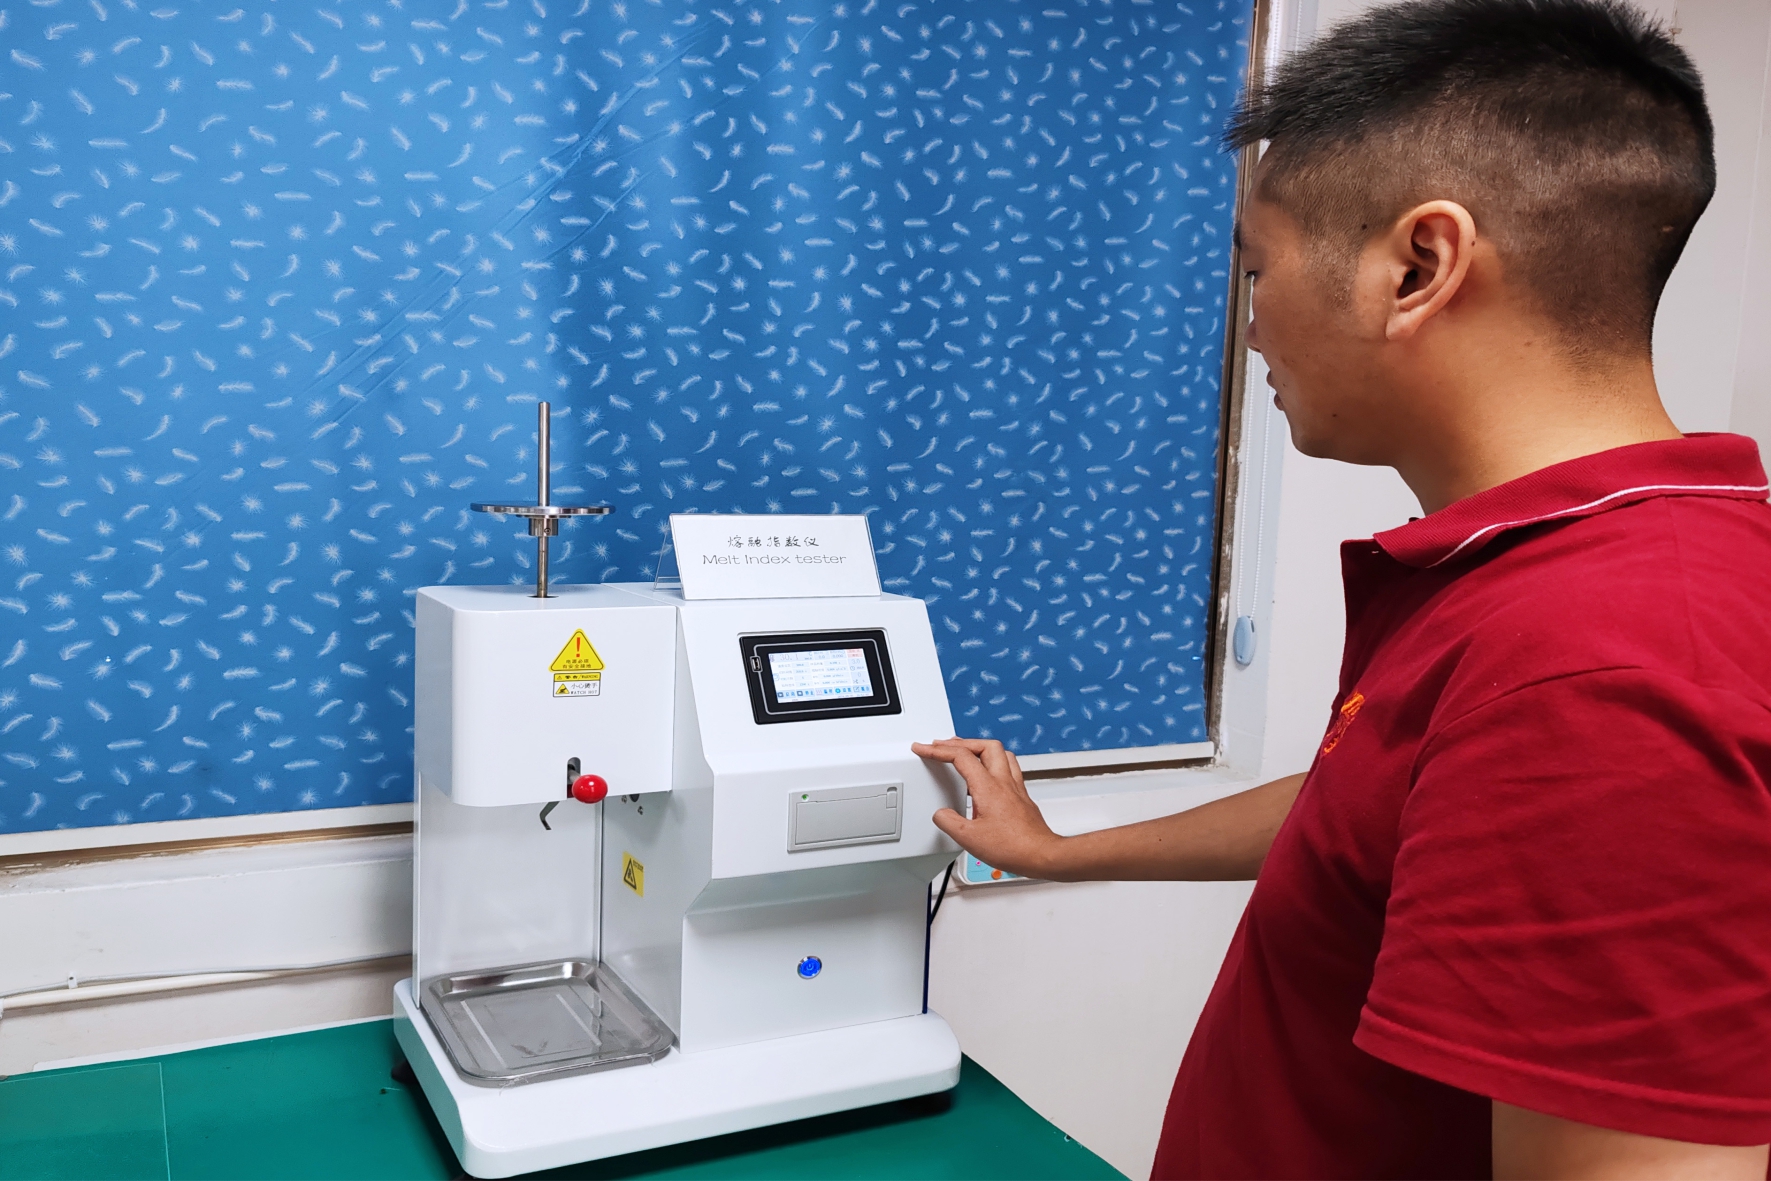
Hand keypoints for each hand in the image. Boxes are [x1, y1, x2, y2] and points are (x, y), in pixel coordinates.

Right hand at [912, 737, 1065, 878]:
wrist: (1041, 855)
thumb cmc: (1013, 847)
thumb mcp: (969, 839)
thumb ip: (949, 822)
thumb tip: (940, 814)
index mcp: (987, 787)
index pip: (960, 756)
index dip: (938, 750)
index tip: (924, 748)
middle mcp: (1003, 782)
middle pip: (984, 745)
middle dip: (960, 742)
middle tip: (944, 746)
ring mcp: (1015, 788)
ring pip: (1001, 753)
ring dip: (980, 748)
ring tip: (966, 752)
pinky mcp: (1022, 797)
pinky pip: (1009, 768)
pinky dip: (994, 764)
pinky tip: (988, 775)